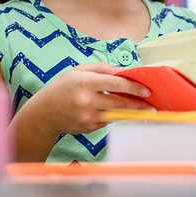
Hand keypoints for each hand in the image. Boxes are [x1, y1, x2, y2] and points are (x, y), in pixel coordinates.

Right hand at [20, 62, 153, 136]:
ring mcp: (87, 116)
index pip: (115, 84)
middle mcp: (86, 100)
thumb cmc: (62, 88)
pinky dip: (114, 116)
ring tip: (144, 110)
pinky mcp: (88, 128)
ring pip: (116, 114)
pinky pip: (107, 121)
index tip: (147, 90)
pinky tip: (118, 112)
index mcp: (85, 82)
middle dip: (139, 104)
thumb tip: (123, 71)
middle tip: (152, 105)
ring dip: (131, 112)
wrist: (43, 114)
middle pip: (119, 102)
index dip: (133, 87)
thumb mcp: (78, 71)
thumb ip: (102, 68)